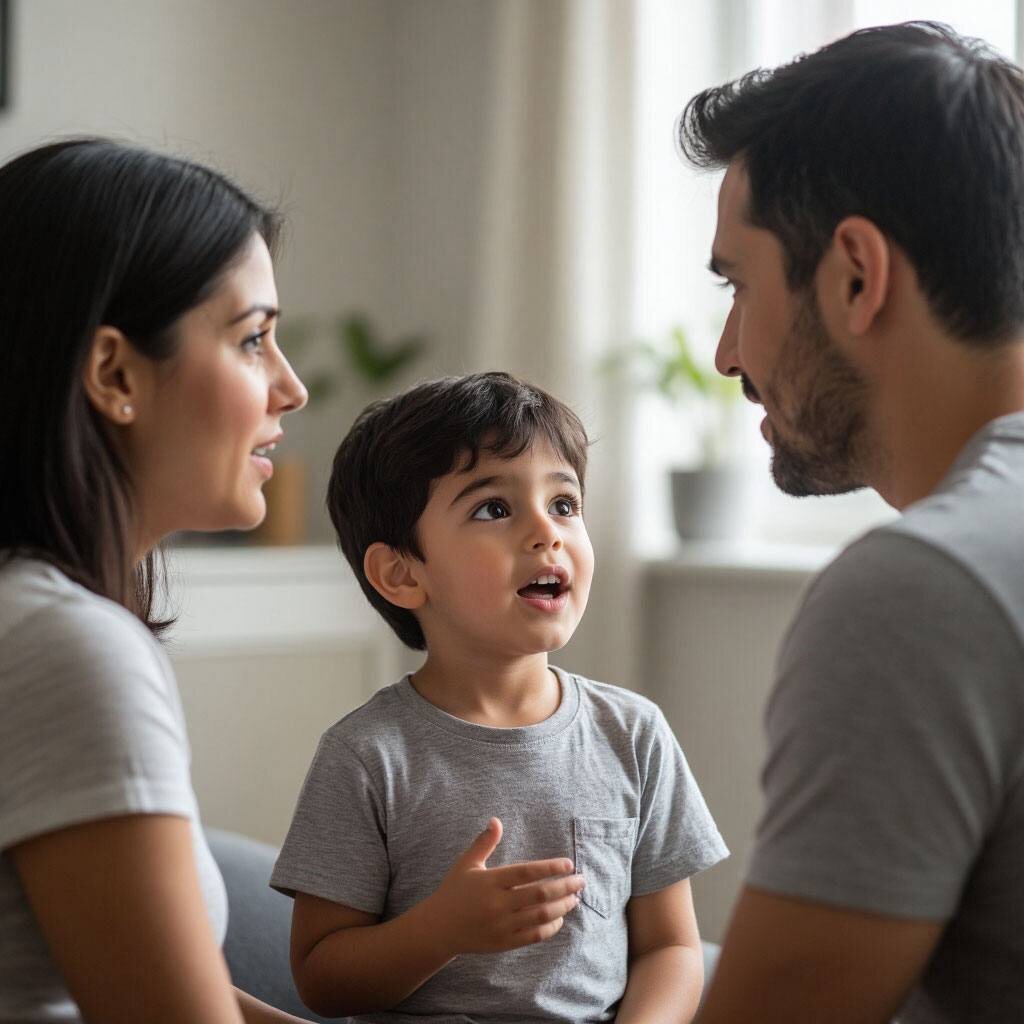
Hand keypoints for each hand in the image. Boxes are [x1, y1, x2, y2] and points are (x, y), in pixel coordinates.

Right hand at [426, 817, 584, 955]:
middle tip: (580, 880)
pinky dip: (550, 927)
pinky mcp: (503, 943)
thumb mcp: (466, 863)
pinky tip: (559, 918)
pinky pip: (533, 936)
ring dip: (562, 906)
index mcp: (490, 881)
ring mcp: (501, 925)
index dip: (551, 867)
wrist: (438, 928)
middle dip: (565, 887)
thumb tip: (496, 820)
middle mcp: (497, 904)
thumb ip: (484, 842)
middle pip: (540, 895)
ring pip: (540, 916)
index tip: (569, 863)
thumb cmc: (454, 890)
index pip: (527, 872)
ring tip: (574, 898)